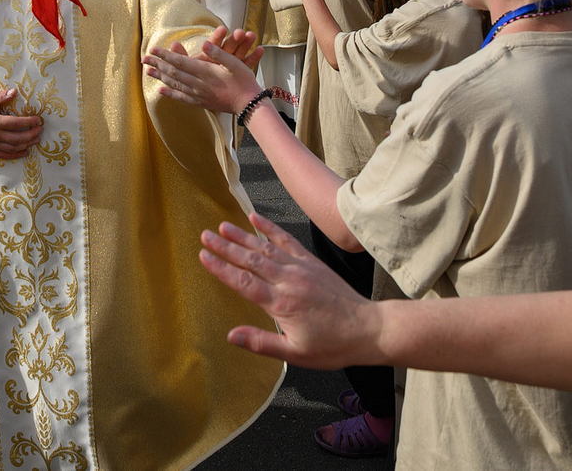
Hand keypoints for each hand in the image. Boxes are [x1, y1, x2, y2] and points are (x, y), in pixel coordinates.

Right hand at [0, 88, 43, 158]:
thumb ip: (0, 96)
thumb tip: (14, 91)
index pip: (16, 123)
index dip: (29, 122)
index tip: (38, 120)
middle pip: (17, 138)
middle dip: (31, 134)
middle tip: (40, 130)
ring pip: (13, 148)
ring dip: (27, 144)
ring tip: (36, 139)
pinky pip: (4, 155)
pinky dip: (16, 155)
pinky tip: (25, 151)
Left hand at [143, 32, 263, 111]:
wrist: (249, 104)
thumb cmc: (244, 81)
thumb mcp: (235, 63)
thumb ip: (218, 53)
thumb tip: (204, 43)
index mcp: (205, 71)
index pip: (180, 62)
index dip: (165, 55)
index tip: (153, 49)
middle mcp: (198, 83)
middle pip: (173, 73)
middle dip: (157, 64)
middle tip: (144, 58)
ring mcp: (198, 94)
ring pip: (174, 84)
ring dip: (160, 77)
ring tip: (148, 72)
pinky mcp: (200, 102)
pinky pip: (181, 97)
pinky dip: (170, 93)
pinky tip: (161, 91)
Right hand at [198, 214, 380, 369]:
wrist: (367, 328)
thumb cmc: (331, 346)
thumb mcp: (295, 353)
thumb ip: (261, 343)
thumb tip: (230, 335)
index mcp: (281, 304)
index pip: (243, 282)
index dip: (221, 268)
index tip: (203, 256)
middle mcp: (288, 280)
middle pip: (250, 259)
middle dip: (226, 247)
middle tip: (204, 236)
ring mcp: (300, 268)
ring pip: (265, 247)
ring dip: (242, 236)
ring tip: (222, 226)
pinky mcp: (311, 262)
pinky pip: (287, 241)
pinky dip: (270, 229)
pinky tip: (256, 219)